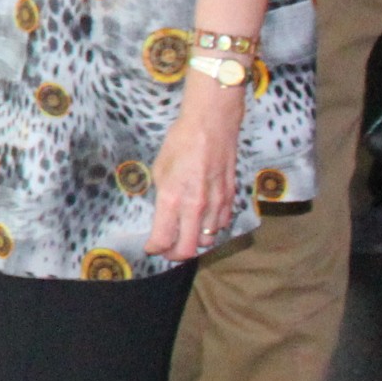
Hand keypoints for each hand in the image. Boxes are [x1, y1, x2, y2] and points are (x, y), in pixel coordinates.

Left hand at [147, 84, 244, 261]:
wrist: (211, 125)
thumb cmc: (180, 143)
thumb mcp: (159, 170)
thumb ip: (162, 198)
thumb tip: (162, 216)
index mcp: (172, 198)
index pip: (163, 239)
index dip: (154, 248)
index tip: (150, 247)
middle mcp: (196, 206)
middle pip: (188, 250)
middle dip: (174, 255)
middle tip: (167, 250)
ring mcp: (216, 204)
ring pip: (208, 241)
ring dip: (195, 242)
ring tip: (185, 236)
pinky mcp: (231, 198)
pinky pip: (222, 225)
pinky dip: (212, 229)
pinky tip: (203, 222)